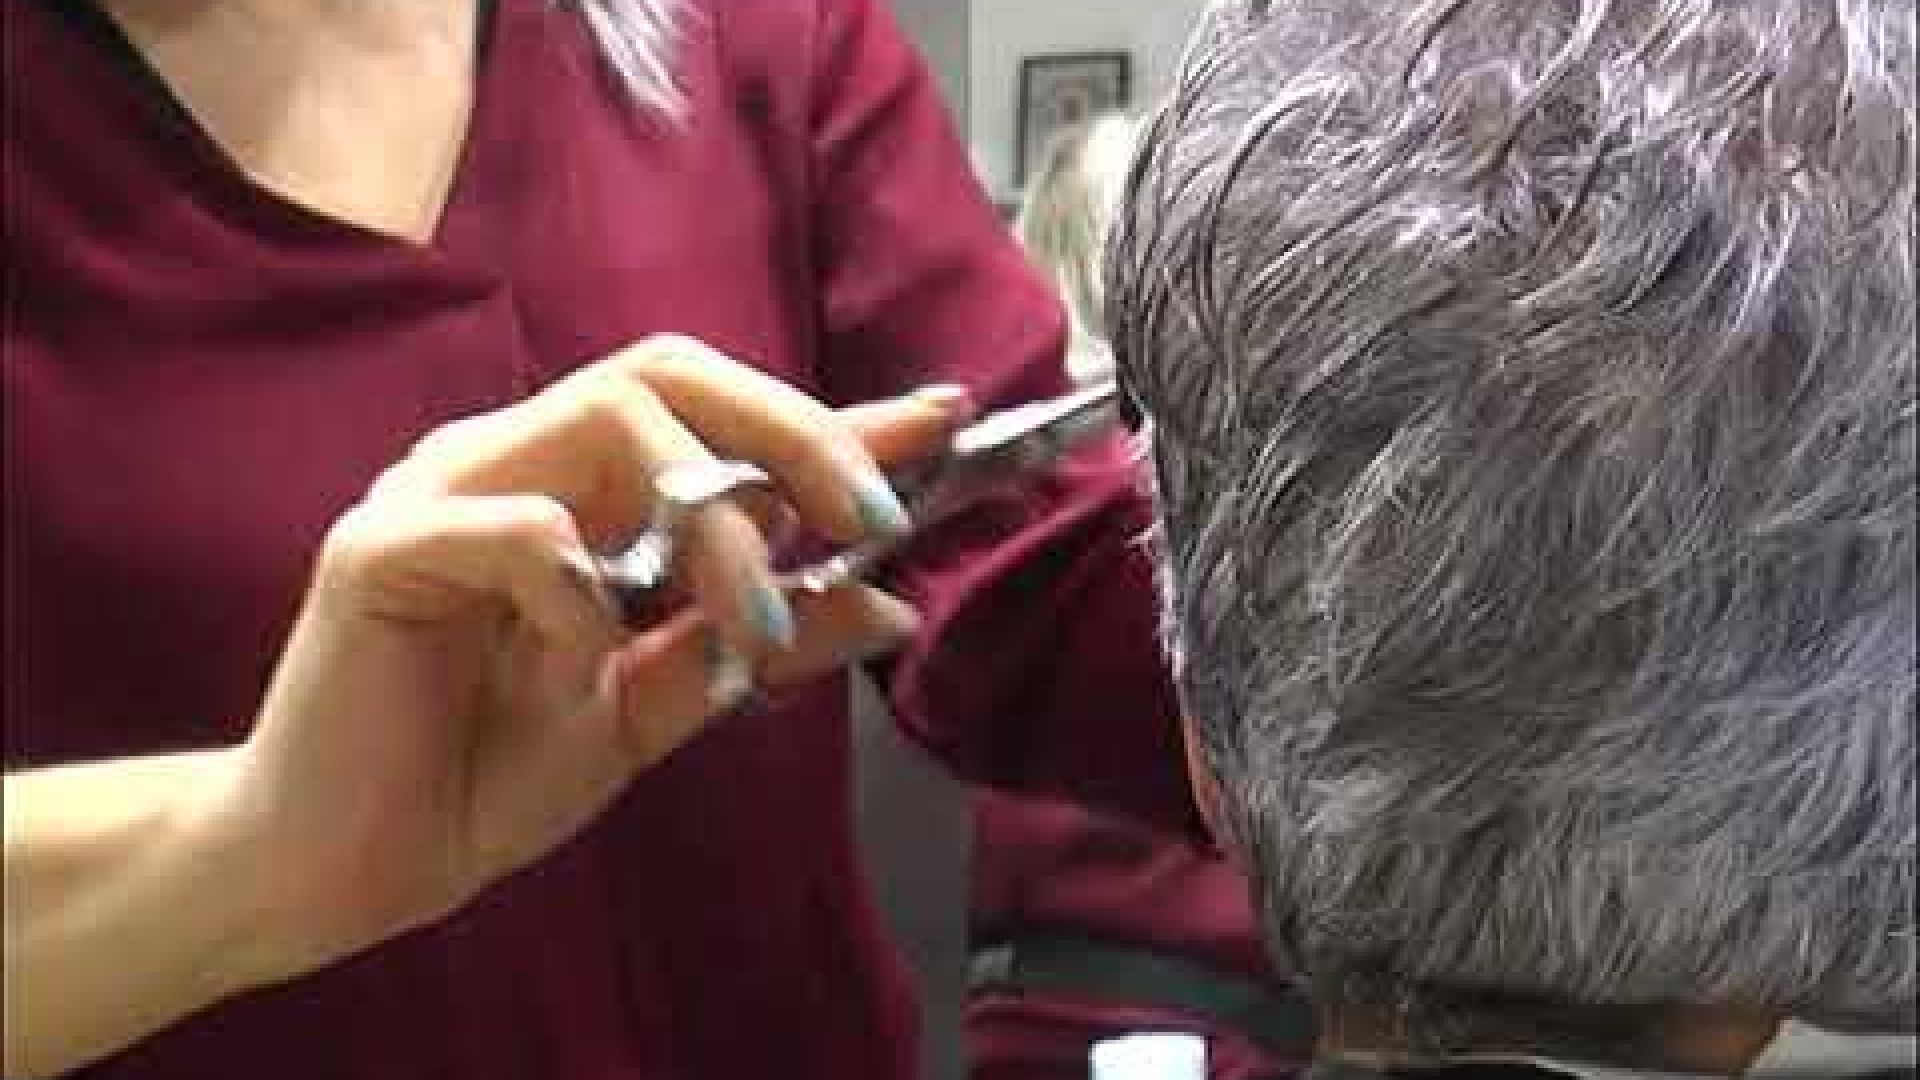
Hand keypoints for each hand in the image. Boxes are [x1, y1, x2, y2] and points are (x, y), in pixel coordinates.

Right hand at [210, 336, 968, 986]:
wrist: (348, 870)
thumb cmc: (487, 773)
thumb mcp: (657, 707)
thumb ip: (759, 647)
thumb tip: (889, 603)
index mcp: (578, 489)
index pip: (718, 418)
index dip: (831, 418)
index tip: (941, 420)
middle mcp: (514, 458)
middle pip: (671, 371)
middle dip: (792, 435)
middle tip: (870, 521)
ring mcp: (442, 488)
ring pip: (611, 416)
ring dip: (711, 518)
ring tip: (751, 624)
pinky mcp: (379, 545)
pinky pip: (517, 524)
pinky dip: (581, 588)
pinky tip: (582, 660)